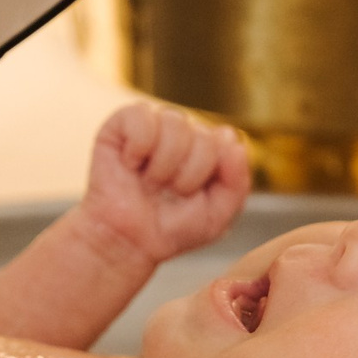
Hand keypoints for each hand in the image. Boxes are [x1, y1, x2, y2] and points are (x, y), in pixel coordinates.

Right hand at [79, 103, 248, 266]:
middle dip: (188, 175)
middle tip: (169, 192)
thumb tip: (229, 135)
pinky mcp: (121, 124)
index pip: (227, 141)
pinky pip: (141, 115)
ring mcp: (153, 125)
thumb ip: (236, 180)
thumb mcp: (217, 215)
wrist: (128, 243)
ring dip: (163, 164)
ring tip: (149, 182)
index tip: (195, 196)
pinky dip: (138, 146)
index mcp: (208, 148)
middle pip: (203, 135)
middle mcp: (183, 132)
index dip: (213, 174)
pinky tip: (131, 164)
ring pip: (175, 122)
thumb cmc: (171, 228)